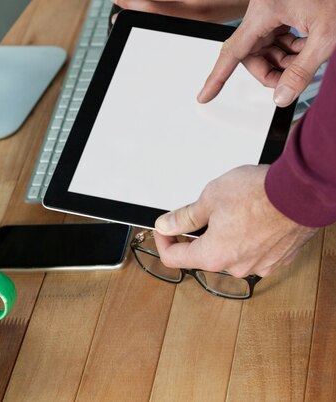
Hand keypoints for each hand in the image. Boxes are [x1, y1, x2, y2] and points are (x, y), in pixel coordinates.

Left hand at [109, 0, 273, 23]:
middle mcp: (196, 9)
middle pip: (152, 12)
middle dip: (129, 4)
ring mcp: (199, 19)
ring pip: (160, 20)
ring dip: (138, 14)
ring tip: (122, 8)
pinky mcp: (203, 23)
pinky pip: (173, 23)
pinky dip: (155, 19)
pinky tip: (147, 16)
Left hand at [154, 165, 317, 277]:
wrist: (298, 194)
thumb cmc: (258, 194)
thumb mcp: (209, 198)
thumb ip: (185, 216)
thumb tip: (167, 224)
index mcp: (213, 256)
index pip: (173, 258)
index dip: (163, 240)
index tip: (165, 228)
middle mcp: (236, 268)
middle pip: (204, 254)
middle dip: (199, 233)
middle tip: (202, 210)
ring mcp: (259, 265)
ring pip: (230, 252)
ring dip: (226, 234)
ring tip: (234, 208)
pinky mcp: (276, 259)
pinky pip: (253, 251)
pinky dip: (248, 237)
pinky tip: (252, 217)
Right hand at [198, 0, 335, 106]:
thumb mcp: (325, 38)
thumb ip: (302, 71)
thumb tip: (282, 96)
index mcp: (265, 8)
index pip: (234, 51)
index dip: (217, 77)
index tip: (205, 94)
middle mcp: (261, 3)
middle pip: (250, 51)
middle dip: (269, 69)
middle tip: (291, 79)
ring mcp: (268, 2)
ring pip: (262, 44)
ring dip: (281, 58)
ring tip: (307, 56)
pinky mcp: (278, 2)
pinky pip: (273, 33)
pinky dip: (287, 46)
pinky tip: (306, 44)